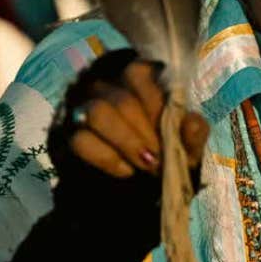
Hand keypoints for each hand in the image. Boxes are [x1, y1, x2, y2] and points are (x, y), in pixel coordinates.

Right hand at [69, 59, 208, 180]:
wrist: (138, 189)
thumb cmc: (164, 153)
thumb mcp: (186, 145)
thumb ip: (193, 132)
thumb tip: (192, 121)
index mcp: (136, 78)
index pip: (139, 72)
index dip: (156, 102)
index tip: (170, 130)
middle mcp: (106, 85)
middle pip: (123, 100)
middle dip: (146, 133)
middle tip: (160, 158)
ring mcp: (82, 107)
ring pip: (98, 113)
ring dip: (128, 142)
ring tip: (147, 164)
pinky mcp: (68, 135)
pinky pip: (82, 141)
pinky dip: (109, 158)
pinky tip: (126, 170)